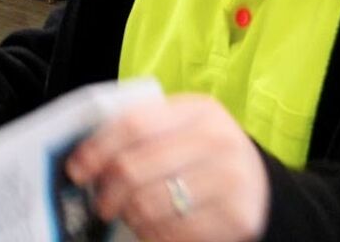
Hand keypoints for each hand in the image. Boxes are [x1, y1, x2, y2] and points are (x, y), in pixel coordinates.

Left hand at [66, 95, 268, 241]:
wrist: (262, 185)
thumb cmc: (205, 153)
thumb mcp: (182, 127)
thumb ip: (142, 130)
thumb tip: (85, 155)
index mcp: (199, 110)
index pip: (133, 124)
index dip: (97, 148)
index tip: (77, 168)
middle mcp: (219, 141)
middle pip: (135, 168)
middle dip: (107, 191)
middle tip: (100, 203)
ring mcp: (232, 180)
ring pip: (149, 205)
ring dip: (129, 215)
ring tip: (130, 214)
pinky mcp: (238, 218)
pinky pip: (174, 233)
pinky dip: (154, 234)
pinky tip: (154, 227)